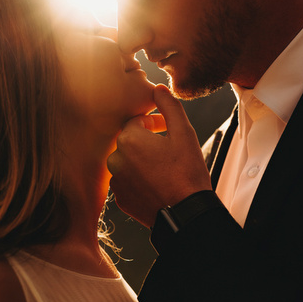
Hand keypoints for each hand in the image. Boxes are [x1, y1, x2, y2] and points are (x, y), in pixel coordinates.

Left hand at [107, 84, 211, 226]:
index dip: (154, 123)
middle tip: (169, 147)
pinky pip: (128, 181)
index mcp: (129, 139)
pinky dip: (139, 179)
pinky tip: (158, 183)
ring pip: (129, 162)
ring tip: (165, 167)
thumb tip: (158, 88)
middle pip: (131, 142)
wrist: (185, 213)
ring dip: (143, 160)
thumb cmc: (186, 172)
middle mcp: (116, 159)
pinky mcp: (120, 199)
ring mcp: (116, 181)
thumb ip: (169, 106)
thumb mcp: (183, 132)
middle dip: (148, 141)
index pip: (136, 122)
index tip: (168, 130)